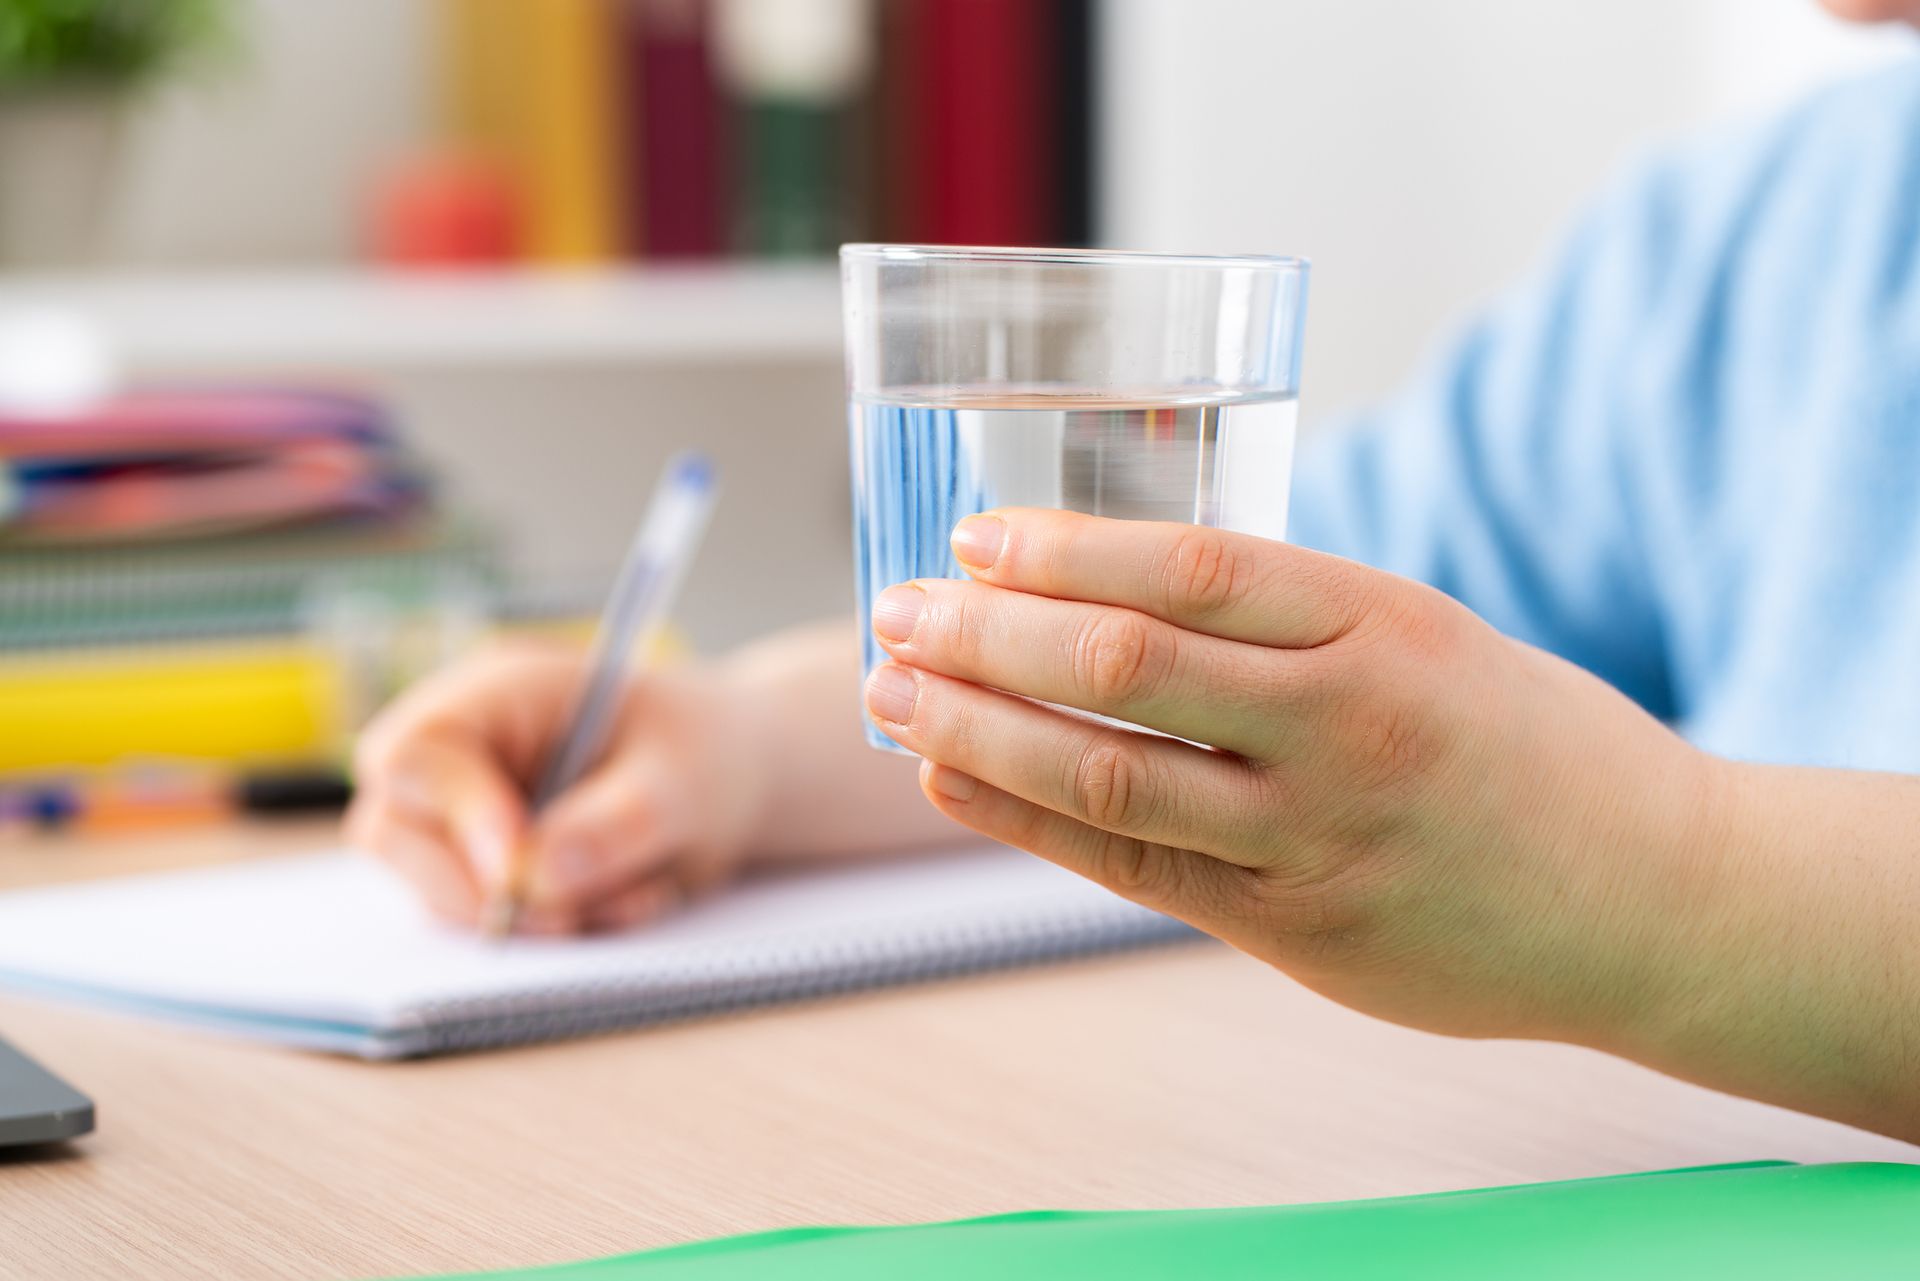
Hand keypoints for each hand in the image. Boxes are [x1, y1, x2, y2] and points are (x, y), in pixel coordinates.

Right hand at [346, 643, 768, 933]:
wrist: (737, 778)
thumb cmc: (706, 752)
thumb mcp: (683, 782)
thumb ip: (612, 826)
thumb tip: (529, 878)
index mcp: (500, 693)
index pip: (419, 752)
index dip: (455, 814)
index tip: (516, 867)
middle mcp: (464, 751)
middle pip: (395, 830)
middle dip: (474, 890)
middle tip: (567, 919)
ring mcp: (466, 812)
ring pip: (438, 889)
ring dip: (526, 917)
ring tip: (632, 898)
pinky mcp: (486, 867)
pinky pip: (487, 919)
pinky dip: (554, 928)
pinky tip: (631, 901)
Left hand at [864, 509, 1718, 1047]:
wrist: (1655, 898)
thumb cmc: (1525, 747)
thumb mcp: (1427, 638)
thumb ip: (1288, 626)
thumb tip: (1109, 593)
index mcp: (1386, 624)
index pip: (1194, 565)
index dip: (1065, 546)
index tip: (975, 534)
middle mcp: (1347, 726)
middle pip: (1124, 664)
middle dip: (987, 632)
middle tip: (898, 608)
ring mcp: (1318, 838)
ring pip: (1109, 772)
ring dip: (976, 729)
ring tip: (895, 695)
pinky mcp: (1298, 931)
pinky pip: (1134, 868)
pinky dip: (1027, 822)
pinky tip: (954, 785)